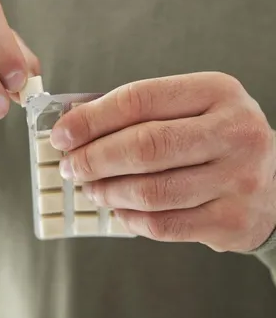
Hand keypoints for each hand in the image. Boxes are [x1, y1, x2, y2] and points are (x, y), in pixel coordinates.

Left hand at [51, 73, 275, 251]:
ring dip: (107, 191)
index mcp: (218, 92)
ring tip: (91, 188)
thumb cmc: (218, 140)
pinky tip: (118, 209)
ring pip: (151, 191)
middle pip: (145, 147)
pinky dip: (129, 219)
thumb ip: (143, 112)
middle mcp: (234, 132)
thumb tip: (77, 126)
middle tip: (70, 166)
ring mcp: (238, 179)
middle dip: (93, 159)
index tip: (62, 133)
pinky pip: (163, 225)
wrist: (275, 183)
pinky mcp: (232, 220)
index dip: (93, 118)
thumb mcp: (194, 109)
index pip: (141, 99)